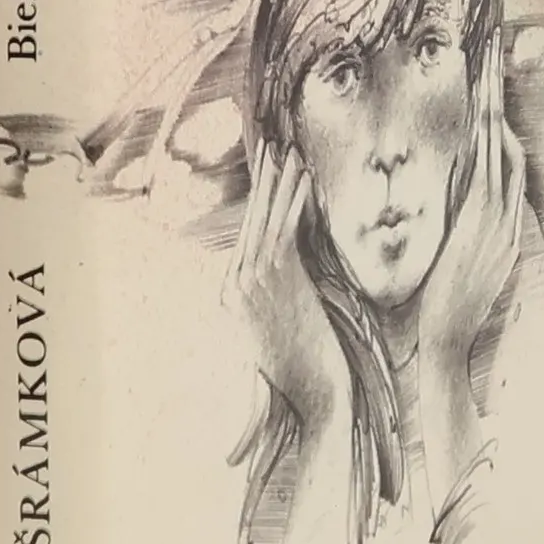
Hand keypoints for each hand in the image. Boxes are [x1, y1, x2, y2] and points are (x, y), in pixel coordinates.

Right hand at [228, 140, 346, 437]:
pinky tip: (305, 178)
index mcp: (229, 297)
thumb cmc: (302, 371)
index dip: (258, 204)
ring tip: (288, 153)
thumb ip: (268, 303)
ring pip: (267, 219)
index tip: (269, 176)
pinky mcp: (278, 278)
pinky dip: (295, 200)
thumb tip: (280, 282)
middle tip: (271, 149)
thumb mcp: (272, 336)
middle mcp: (234, 285)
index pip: (245, 239)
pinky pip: (286, 228)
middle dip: (263, 182)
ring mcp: (254, 280)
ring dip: (280, 182)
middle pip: (250, 222)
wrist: (314, 394)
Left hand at [418, 44, 525, 368]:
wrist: (444, 346)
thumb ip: (457, 226)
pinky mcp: (486, 231)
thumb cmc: (443, 308)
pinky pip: (495, 178)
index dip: (499, 117)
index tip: (488, 84)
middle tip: (497, 54)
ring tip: (496, 67)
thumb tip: (447, 197)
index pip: (505, 157)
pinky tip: (491, 119)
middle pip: (509, 144)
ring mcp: (499, 223)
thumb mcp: (458, 260)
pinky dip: (496, 147)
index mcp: (499, 223)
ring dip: (502, 110)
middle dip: (503, 99)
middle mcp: (505, 218)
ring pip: (506, 153)